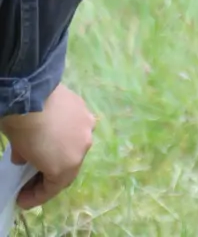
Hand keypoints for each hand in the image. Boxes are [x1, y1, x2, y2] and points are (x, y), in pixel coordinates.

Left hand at [0, 84, 95, 209]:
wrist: (32, 93)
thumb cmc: (23, 129)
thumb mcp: (19, 152)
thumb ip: (26, 161)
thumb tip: (25, 158)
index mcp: (66, 166)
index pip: (52, 189)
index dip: (36, 195)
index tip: (22, 197)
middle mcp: (82, 149)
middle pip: (68, 168)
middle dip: (51, 174)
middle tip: (34, 175)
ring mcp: (86, 127)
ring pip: (76, 144)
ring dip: (62, 149)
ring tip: (48, 146)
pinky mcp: (85, 108)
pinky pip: (76, 125)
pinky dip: (66, 130)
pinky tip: (55, 124)